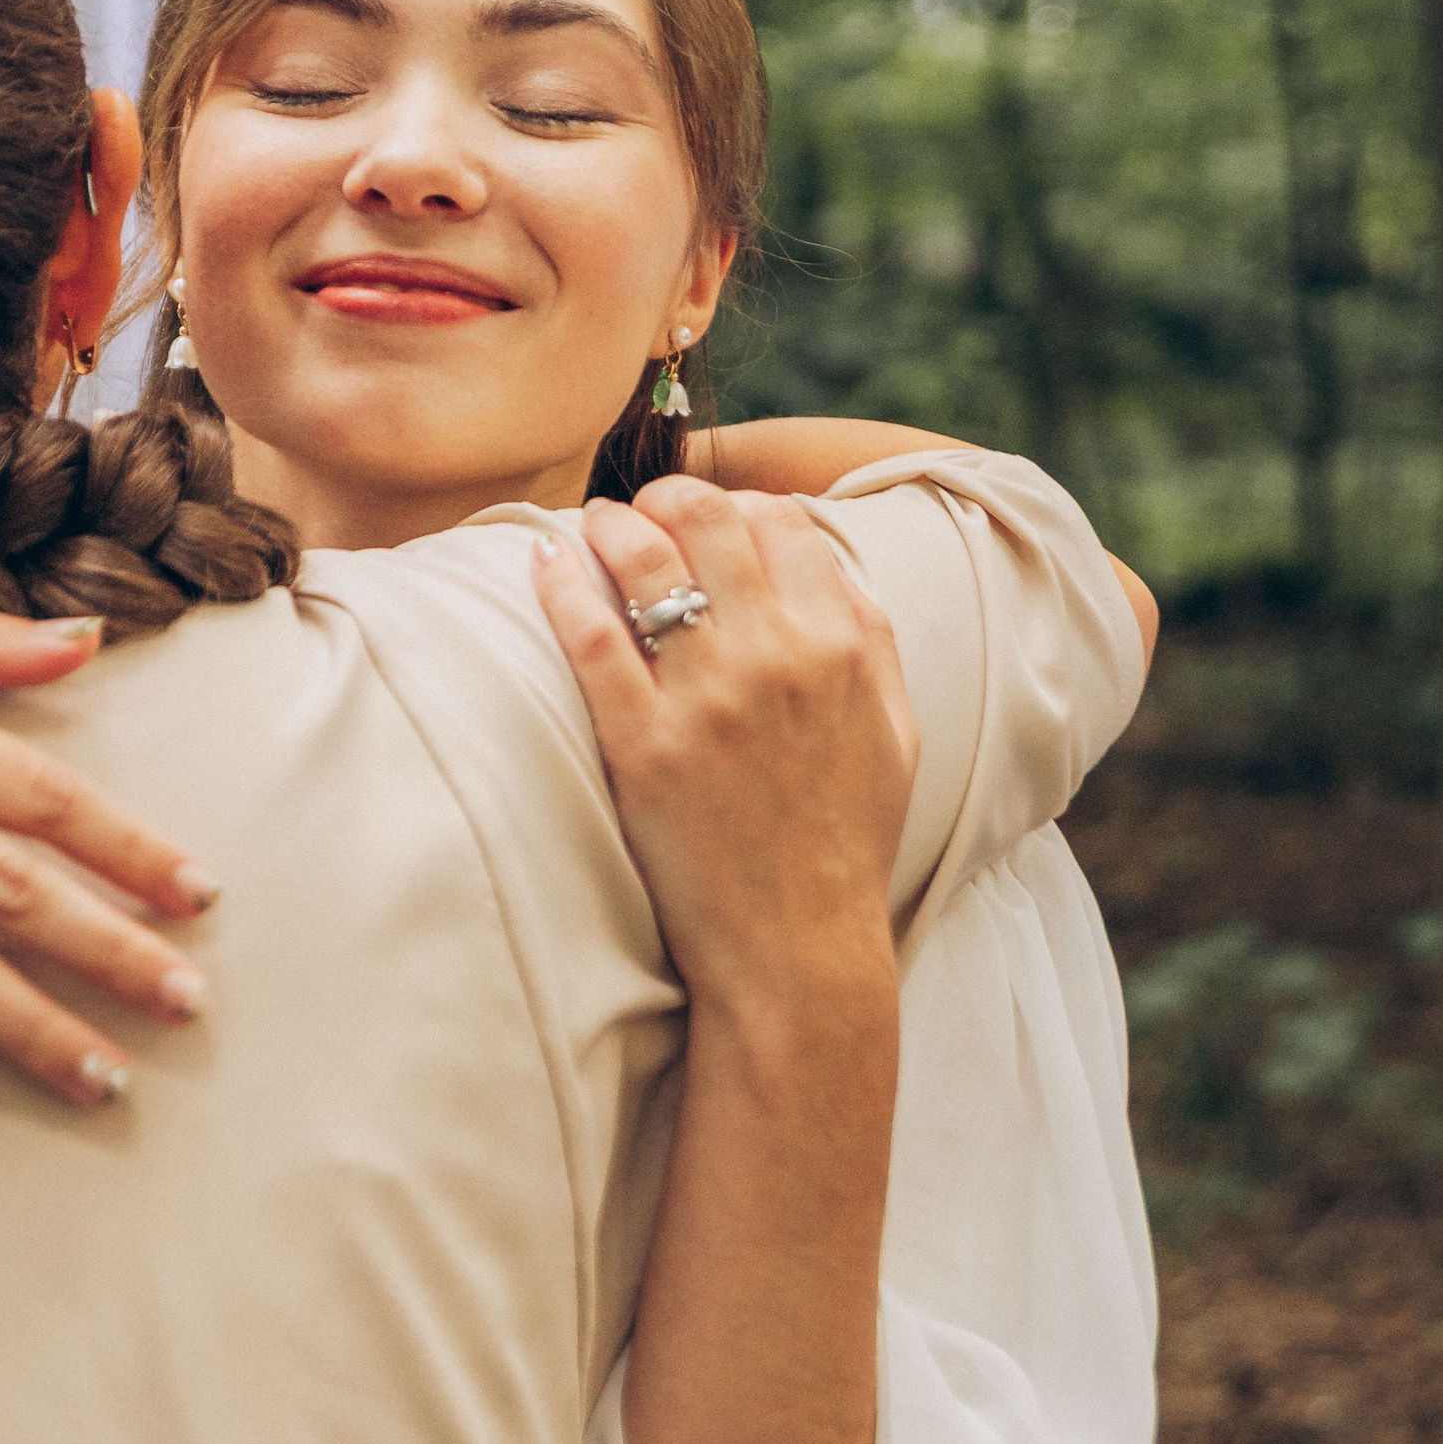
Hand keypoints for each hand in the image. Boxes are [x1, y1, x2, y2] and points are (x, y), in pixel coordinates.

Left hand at [533, 476, 915, 1015]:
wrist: (799, 947)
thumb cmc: (846, 843)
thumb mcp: (894, 731)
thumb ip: (869, 638)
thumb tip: (827, 563)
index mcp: (842, 646)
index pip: (782, 521)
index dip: (739, 504)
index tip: (709, 517)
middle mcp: (778, 656)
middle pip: (708, 518)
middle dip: (666, 496)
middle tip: (641, 508)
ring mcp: (707, 698)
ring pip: (644, 558)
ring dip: (610, 524)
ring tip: (591, 528)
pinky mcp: (643, 744)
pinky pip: (590, 634)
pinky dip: (563, 584)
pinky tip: (548, 563)